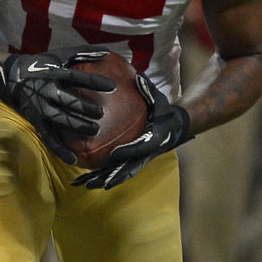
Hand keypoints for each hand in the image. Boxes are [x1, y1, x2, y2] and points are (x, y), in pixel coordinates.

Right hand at [0, 47, 115, 163]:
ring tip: (94, 130)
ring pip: (59, 118)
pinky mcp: (35, 120)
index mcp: (54, 73)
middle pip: (67, 100)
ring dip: (76, 125)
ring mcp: (40, 107)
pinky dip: (60, 148)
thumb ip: (82, 53)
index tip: (112, 86)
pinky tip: (73, 158)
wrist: (11, 76)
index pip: (77, 77)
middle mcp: (46, 90)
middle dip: (84, 107)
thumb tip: (106, 52)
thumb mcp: (59, 55)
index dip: (94, 81)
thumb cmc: (41, 64)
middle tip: (101, 113)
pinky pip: (48, 137)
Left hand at [72, 72, 190, 188]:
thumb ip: (148, 90)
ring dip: (102, 179)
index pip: (142, 147)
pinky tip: (85, 178)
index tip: (115, 154)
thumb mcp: (158, 98)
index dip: (130, 151)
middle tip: (95, 183)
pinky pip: (116, 169)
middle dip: (111, 177)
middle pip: (128, 169)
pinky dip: (102, 174)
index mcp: (155, 139)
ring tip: (85, 185)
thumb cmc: (164, 110)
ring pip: (120, 173)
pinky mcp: (132, 160)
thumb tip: (137, 76)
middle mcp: (146, 153)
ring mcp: (139, 159)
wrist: (176, 126)